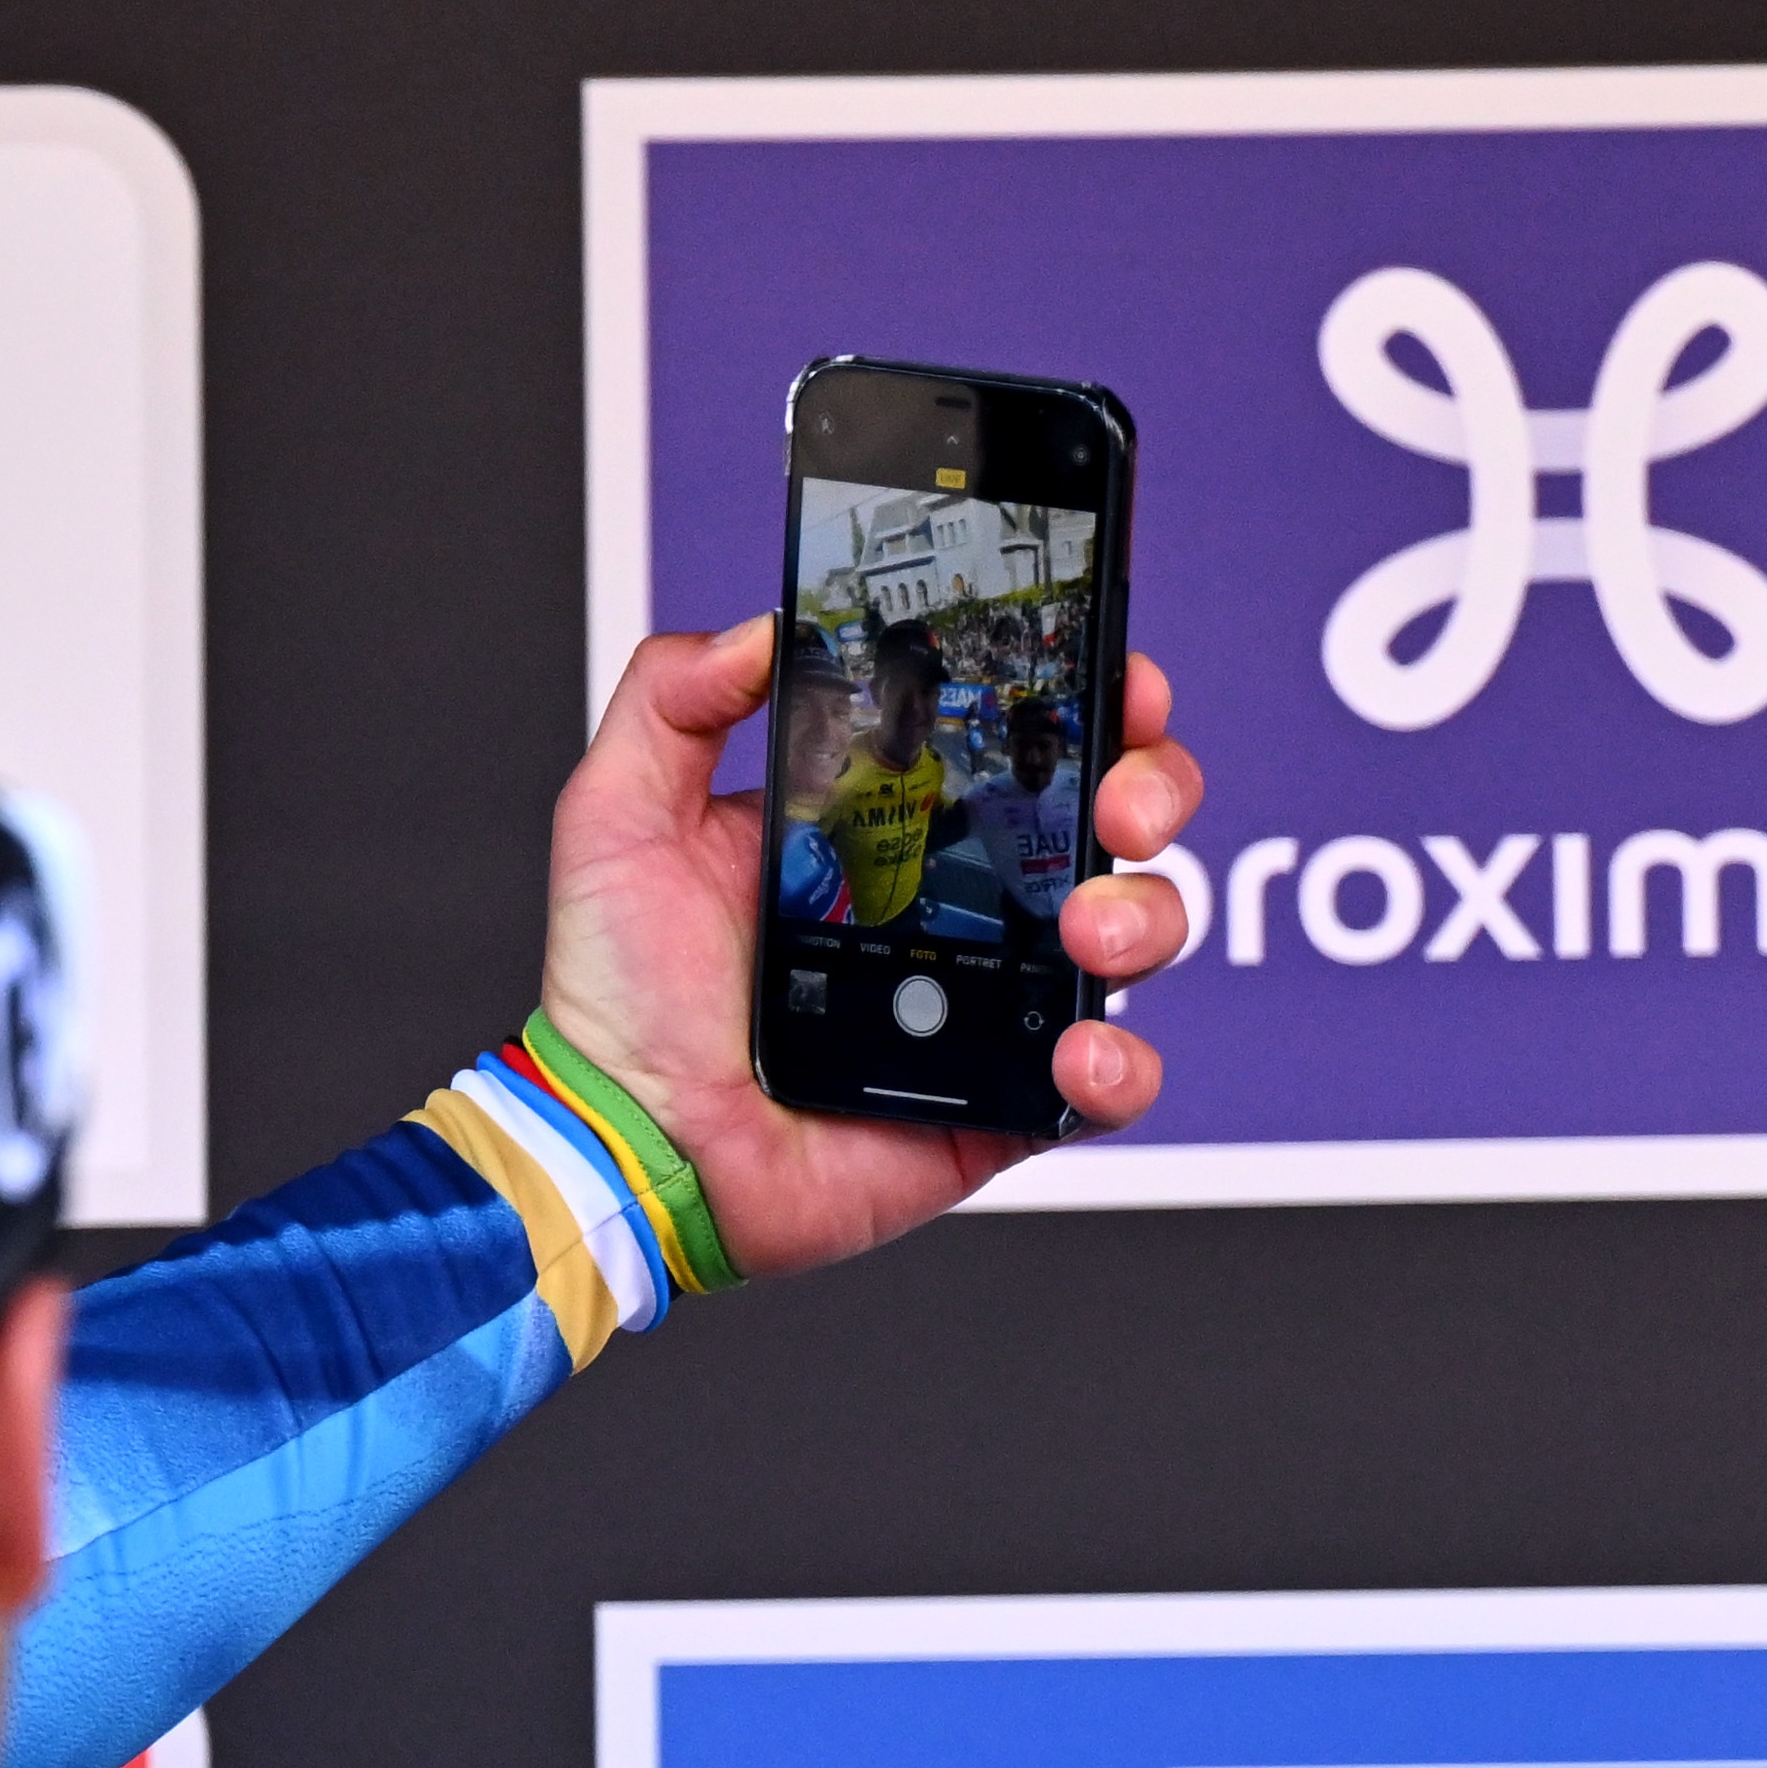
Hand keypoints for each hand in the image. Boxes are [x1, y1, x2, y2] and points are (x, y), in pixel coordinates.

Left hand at [535, 619, 1208, 1279]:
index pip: (1022, 736)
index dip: (1089, 697)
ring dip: (1143, 913)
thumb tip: (763, 629)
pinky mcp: (1001, 1100)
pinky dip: (1121, 1060)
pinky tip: (1078, 1045)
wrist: (628, 1138)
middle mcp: (954, 902)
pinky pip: (1107, 1080)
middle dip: (1148, 789)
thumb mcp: (618, 816)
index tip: (1115, 678)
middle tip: (1117, 805)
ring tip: (1085, 930)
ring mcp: (989, 1000)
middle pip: (1108, 820)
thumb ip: (672, 701)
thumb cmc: (619, 997)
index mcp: (884, 823)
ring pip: (1133, 933)